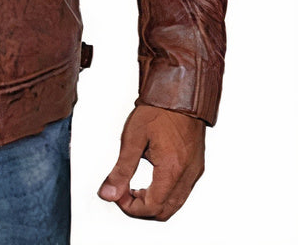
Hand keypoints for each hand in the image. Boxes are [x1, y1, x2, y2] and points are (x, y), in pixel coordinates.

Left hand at [98, 104, 204, 220]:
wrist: (179, 93)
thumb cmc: (157, 110)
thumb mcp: (132, 139)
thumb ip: (121, 170)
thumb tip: (108, 193)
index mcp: (171, 170)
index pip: (151, 207)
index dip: (130, 207)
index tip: (116, 194)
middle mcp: (187, 175)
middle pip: (165, 212)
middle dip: (141, 208)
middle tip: (123, 193)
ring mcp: (194, 172)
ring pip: (175, 204)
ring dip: (153, 202)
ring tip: (134, 187)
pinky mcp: (196, 166)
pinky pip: (181, 192)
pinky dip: (164, 194)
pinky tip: (150, 180)